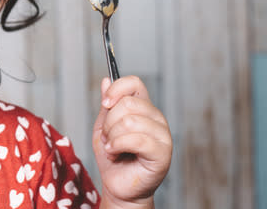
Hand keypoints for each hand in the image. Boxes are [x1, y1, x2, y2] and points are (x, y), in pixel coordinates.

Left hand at [92, 76, 171, 207]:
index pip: (134, 83)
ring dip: (112, 137)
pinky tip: (115, 154)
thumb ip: (107, 105)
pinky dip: (117, 146)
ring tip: (112, 148)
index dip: (116, 90)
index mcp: (143, 109)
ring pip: (129, 121)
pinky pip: (136, 140)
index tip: (105, 103)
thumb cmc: (113, 158)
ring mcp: (162, 135)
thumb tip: (106, 80)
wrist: (117, 185)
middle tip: (108, 138)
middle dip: (109, 122)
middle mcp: (156, 118)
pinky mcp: (162, 153)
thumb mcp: (104, 126)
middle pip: (128, 103)